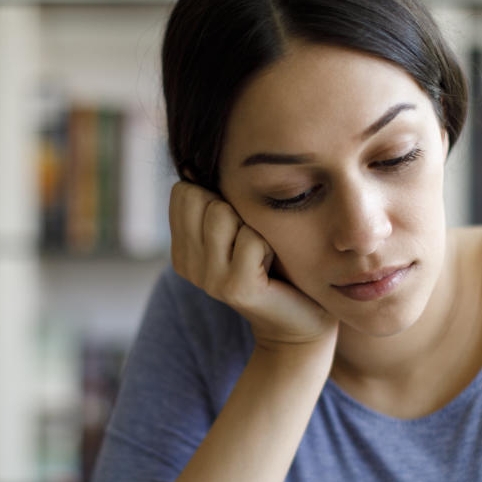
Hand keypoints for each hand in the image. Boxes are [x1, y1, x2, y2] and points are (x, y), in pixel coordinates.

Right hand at [169, 181, 337, 348]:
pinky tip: (273, 267)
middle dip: (233, 207)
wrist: (299, 321)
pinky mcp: (235, 288)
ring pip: (222, 213)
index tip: (237, 225)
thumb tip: (193, 160)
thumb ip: (216, 201)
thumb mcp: (238, 229)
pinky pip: (252, 238)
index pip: (182, 191)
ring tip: (261, 251)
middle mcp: (186, 265)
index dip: (216, 196)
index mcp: (181, 250)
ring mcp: (208, 280)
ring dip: (252, 225)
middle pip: (200, 198)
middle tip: (252, 240)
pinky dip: (270, 244)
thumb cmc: (275, 265)